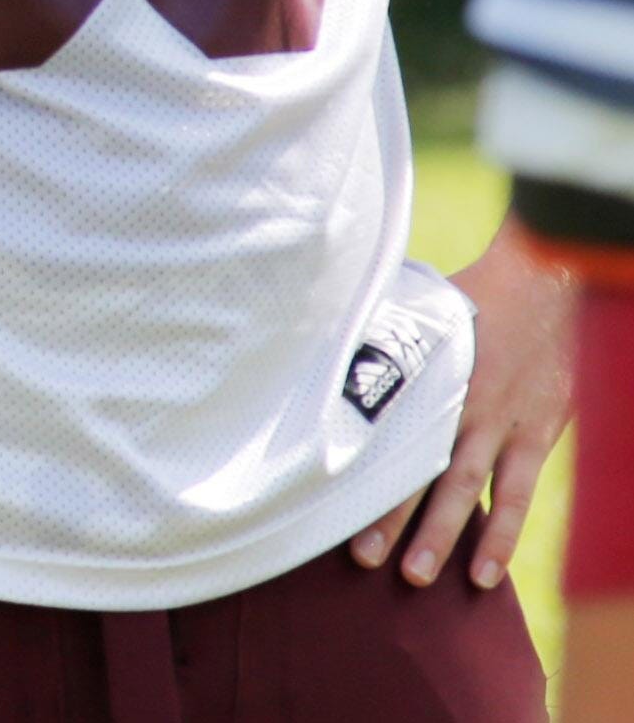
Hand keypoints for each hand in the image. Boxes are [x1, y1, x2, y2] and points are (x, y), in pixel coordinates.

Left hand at [350, 225, 575, 588]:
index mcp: (422, 370)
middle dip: (390, 513)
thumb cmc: (466, 296)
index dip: (359, 463)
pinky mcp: (536, 434)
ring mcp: (500, 422)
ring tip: (415, 577)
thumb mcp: (415, 308)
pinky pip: (517, 492)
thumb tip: (316, 341)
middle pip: (418, 465)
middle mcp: (458, 400)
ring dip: (442, 535)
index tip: (327, 498)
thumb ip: (377, 335)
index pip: (383, 424)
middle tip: (362, 558)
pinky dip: (501, 533)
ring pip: (465, 488)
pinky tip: (485, 573)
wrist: (542, 281)